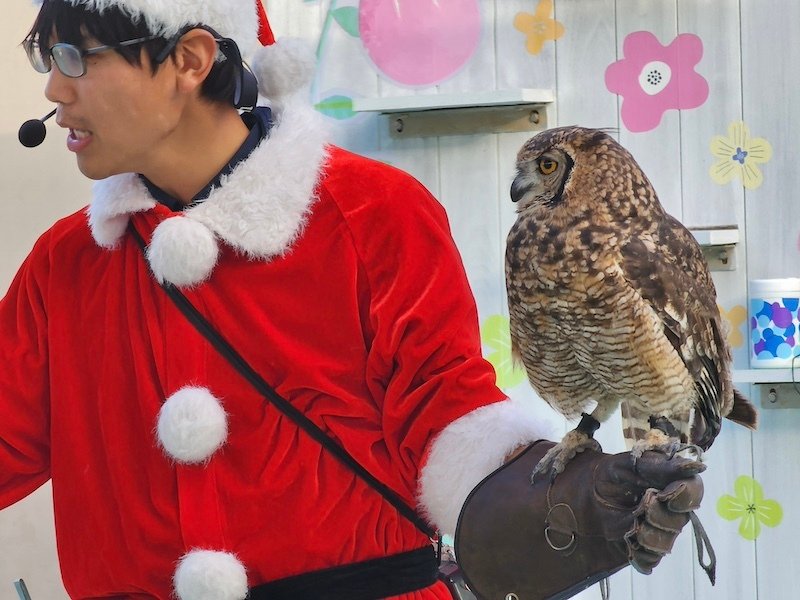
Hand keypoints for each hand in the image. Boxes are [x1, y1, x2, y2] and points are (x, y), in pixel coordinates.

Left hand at [456, 442, 705, 599]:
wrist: (564, 502)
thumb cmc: (594, 477)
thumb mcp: (623, 465)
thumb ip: (657, 464)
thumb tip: (695, 463)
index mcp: (661, 482)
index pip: (690, 489)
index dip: (686, 492)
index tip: (669, 492)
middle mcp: (660, 506)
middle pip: (681, 517)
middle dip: (665, 514)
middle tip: (645, 508)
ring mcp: (649, 529)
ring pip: (667, 540)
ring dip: (652, 534)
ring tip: (633, 526)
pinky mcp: (636, 549)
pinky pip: (651, 559)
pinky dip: (641, 553)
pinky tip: (627, 542)